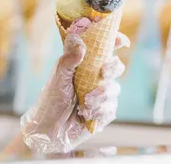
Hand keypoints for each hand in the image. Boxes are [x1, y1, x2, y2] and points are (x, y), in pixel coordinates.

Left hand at [19, 32, 128, 153]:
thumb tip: (78, 40)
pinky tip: (86, 114)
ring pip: (115, 88)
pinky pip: (111, 107)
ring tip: (85, 102)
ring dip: (101, 95)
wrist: (50, 129)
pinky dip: (100, 111)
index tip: (121, 41)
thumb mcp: (58, 77)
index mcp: (84, 65)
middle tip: (103, 73)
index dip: (114, 42)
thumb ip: (68, 59)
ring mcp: (100, 94)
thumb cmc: (51, 99)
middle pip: (115, 66)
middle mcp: (94, 77)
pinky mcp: (103, 112)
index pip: (102, 49)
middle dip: (112, 68)